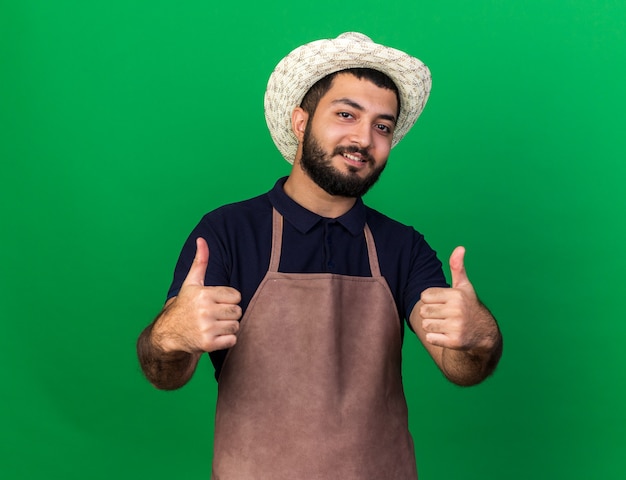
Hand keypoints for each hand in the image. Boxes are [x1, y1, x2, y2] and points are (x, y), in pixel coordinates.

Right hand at [151, 238, 241, 353]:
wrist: (169, 333)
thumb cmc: (185, 305)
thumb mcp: (191, 282)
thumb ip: (200, 261)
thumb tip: (202, 239)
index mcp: (204, 294)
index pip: (236, 296)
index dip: (228, 300)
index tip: (216, 302)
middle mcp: (204, 311)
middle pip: (237, 311)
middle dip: (229, 314)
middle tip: (215, 315)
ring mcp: (206, 328)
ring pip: (236, 326)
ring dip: (228, 327)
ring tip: (214, 325)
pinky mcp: (208, 344)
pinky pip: (232, 340)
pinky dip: (226, 340)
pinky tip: (214, 335)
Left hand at [419, 247, 497, 352]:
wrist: (484, 333)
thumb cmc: (468, 306)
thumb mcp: (464, 286)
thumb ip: (457, 267)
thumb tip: (460, 248)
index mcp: (456, 295)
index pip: (424, 295)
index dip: (431, 300)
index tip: (444, 303)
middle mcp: (457, 310)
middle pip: (423, 311)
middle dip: (430, 313)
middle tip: (445, 315)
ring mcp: (456, 326)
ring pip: (425, 324)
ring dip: (432, 326)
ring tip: (446, 324)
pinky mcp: (454, 342)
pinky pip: (431, 338)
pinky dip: (435, 338)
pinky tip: (447, 335)